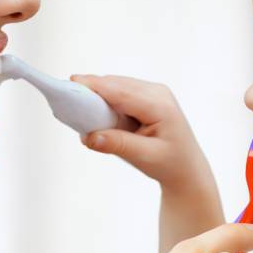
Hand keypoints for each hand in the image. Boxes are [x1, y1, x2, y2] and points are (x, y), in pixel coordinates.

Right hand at [69, 75, 212, 193]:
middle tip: (65, 97)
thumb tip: (89, 136)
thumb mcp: (144, 157)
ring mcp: (153, 92)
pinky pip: (120, 92)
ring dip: (97, 95)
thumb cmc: (170, 164)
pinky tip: (93, 110)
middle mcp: (157, 93)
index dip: (95, 86)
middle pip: (116, 84)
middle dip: (91, 90)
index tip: (71, 83)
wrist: (187, 169)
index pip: (121, 91)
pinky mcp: (146, 97)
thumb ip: (118, 144)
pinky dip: (105, 99)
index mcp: (159, 105)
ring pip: (117, 86)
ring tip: (76, 105)